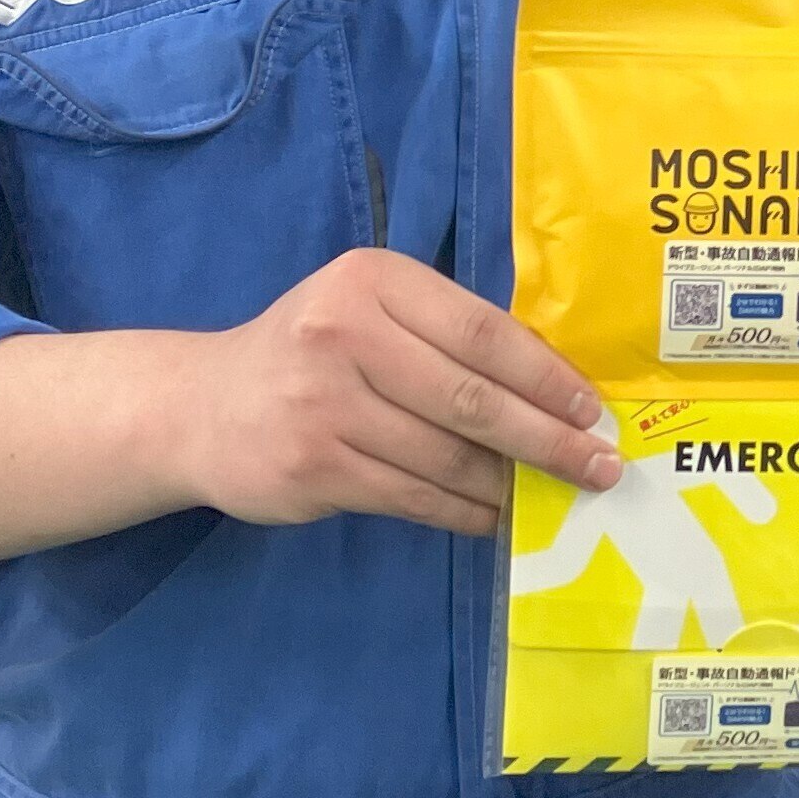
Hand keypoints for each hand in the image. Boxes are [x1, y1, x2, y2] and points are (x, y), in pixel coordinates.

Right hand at [177, 248, 620, 538]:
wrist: (201, 407)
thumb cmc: (310, 352)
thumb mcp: (368, 311)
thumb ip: (443, 334)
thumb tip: (553, 388)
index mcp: (372, 281)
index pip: (482, 332)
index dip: (546, 376)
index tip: (590, 409)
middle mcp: (343, 335)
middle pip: (471, 398)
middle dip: (547, 438)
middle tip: (597, 466)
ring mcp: (324, 405)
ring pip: (446, 456)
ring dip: (507, 482)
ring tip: (548, 494)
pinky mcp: (313, 467)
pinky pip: (412, 496)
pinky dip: (462, 510)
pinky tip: (491, 515)